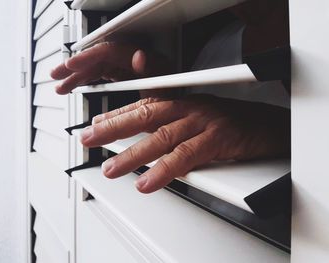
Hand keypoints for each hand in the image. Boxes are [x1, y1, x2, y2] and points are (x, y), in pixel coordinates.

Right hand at [50, 42, 171, 93]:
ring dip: (77, 76)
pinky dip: (86, 81)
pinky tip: (74, 87)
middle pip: (99, 57)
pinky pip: (100, 74)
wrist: (180, 113)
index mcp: (145, 61)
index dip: (89, 57)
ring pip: (97, 66)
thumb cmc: (175, 103)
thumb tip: (140, 55)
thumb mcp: (166, 94)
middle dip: (76, 66)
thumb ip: (153, 75)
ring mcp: (127, 68)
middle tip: (57, 75)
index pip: (110, 52)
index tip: (71, 66)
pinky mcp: (123, 76)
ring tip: (60, 87)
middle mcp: (134, 61)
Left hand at [80, 95, 289, 193]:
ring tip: (111, 169)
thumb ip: (170, 127)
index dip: (117, 114)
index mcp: (182, 102)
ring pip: (161, 137)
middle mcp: (188, 108)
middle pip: (145, 116)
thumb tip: (147, 142)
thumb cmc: (229, 124)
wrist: (266, 126)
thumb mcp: (195, 119)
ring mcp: (202, 122)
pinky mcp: (217, 139)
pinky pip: (186, 156)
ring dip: (133, 154)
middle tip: (89, 138)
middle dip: (114, 127)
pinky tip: (147, 182)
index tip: (96, 124)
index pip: (143, 105)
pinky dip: (165, 170)